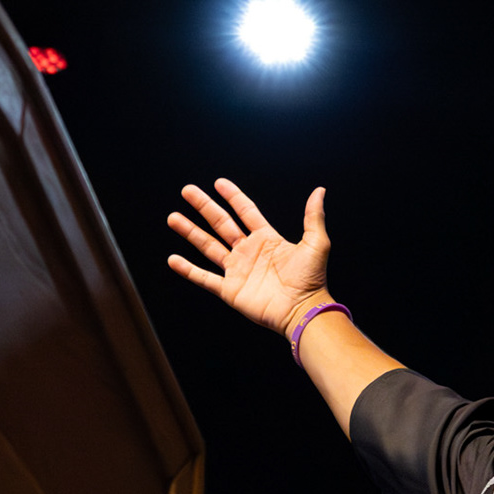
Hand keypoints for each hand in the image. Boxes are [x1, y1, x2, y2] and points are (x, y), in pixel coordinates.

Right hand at [167, 180, 332, 337]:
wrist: (303, 310)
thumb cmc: (312, 280)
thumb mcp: (316, 243)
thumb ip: (313, 216)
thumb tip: (320, 190)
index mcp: (267, 239)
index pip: (245, 211)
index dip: (233, 196)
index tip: (218, 183)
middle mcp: (248, 252)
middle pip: (221, 223)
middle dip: (204, 206)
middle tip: (187, 191)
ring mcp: (237, 270)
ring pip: (208, 246)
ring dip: (190, 232)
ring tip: (173, 218)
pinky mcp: (230, 289)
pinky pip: (204, 278)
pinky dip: (188, 270)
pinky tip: (173, 259)